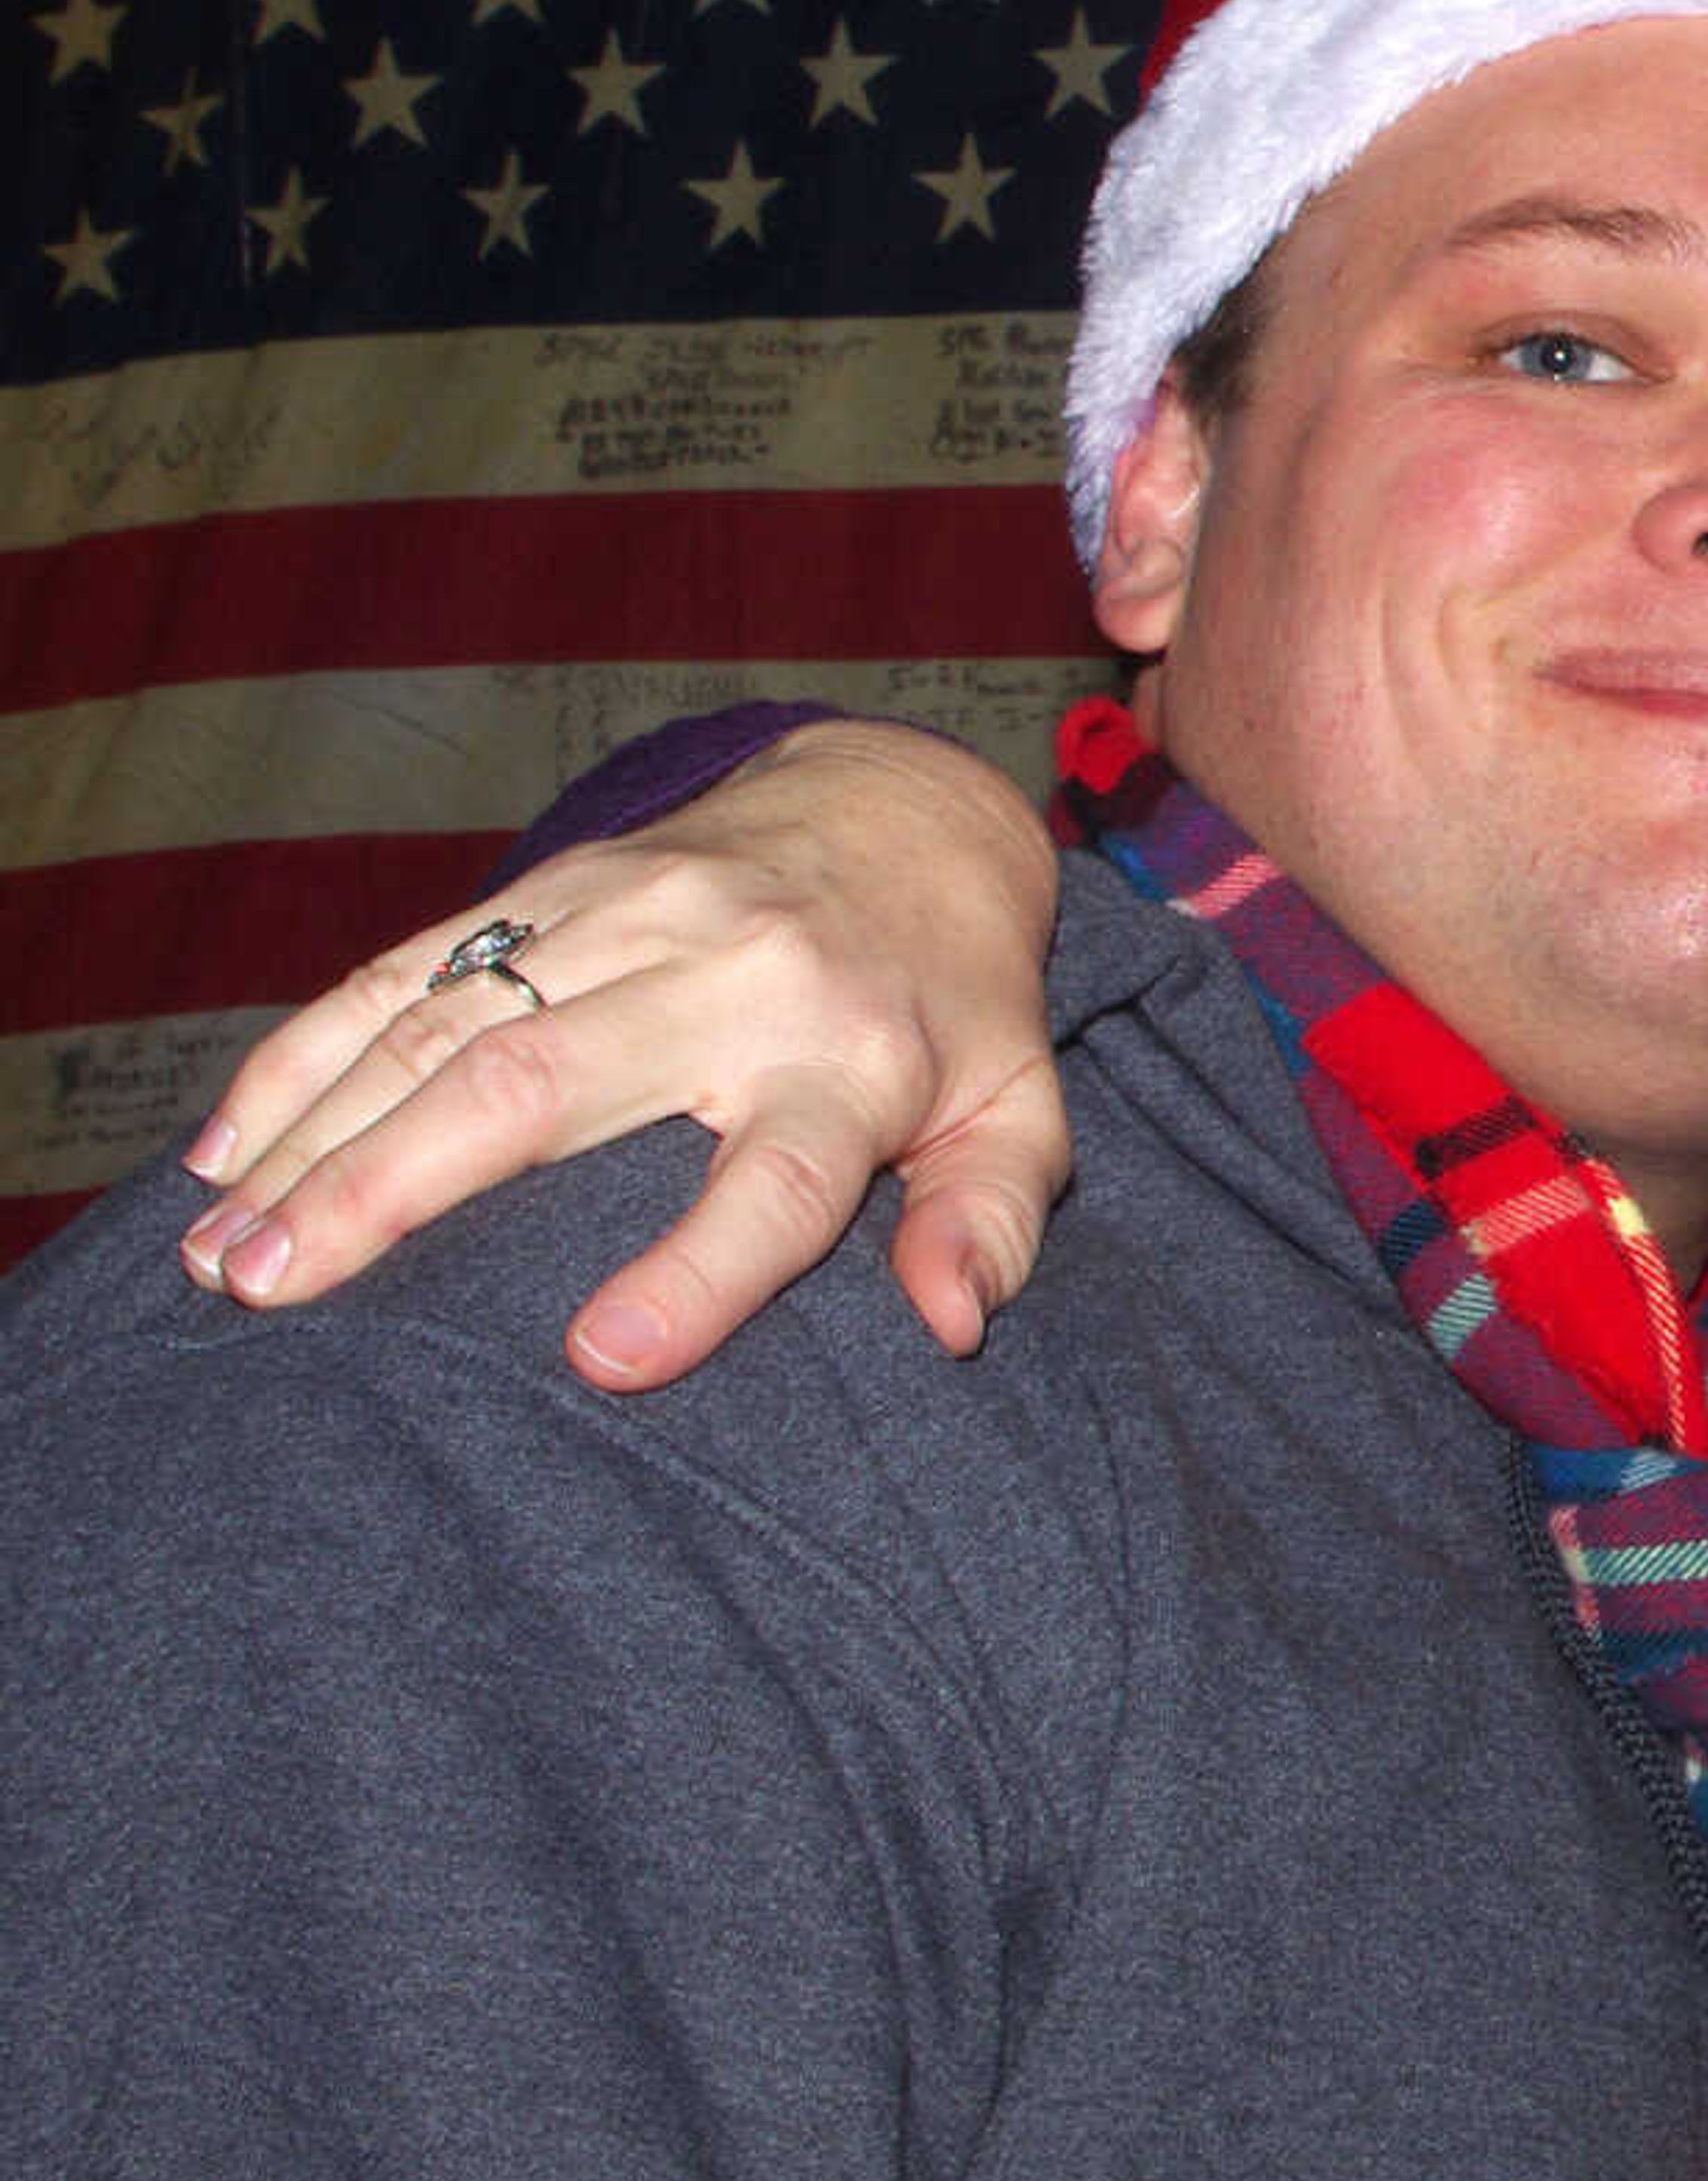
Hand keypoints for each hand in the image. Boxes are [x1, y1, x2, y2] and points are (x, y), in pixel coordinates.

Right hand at [176, 723, 1070, 1388]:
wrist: (910, 815)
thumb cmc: (957, 1009)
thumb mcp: (1016, 1114)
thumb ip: (991, 1221)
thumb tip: (949, 1326)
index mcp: (849, 1061)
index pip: (773, 1185)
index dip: (697, 1274)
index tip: (603, 1365)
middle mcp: (729, 977)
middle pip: (546, 1088)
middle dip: (395, 1193)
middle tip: (276, 1300)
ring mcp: (632, 913)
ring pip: (447, 1023)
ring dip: (318, 1136)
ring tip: (219, 1254)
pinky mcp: (562, 881)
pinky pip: (410, 963)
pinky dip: (304, 1052)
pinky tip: (224, 1148)